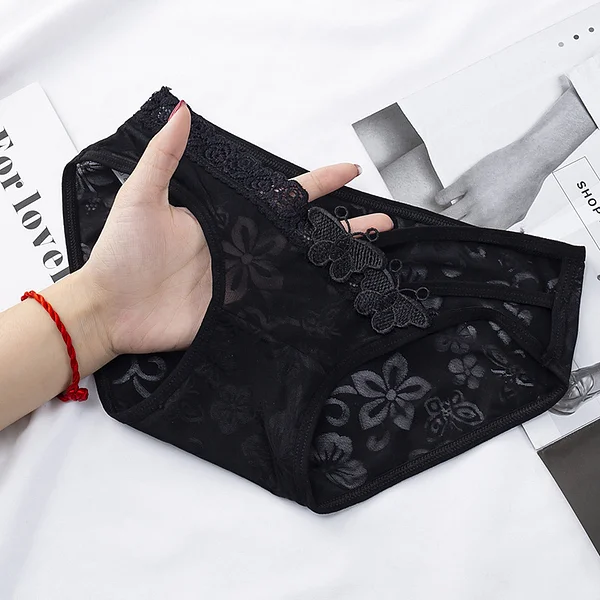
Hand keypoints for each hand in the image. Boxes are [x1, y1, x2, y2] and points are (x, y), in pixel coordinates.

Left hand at [80, 102, 392, 356]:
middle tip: (381, 222)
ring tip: (373, 257)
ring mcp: (245, 283)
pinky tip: (337, 297)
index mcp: (230, 220)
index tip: (347, 171)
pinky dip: (310, 302)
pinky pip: (281, 306)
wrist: (108, 306)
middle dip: (345, 228)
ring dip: (338, 263)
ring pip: (302, 270)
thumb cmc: (120, 253)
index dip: (317, 183)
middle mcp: (245, 250)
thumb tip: (179, 111)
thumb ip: (165, 156)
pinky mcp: (240, 313)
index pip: (284, 197)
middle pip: (305, 236)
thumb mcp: (142, 197)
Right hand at [435, 139, 546, 228]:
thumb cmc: (528, 183)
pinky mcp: (467, 181)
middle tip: (444, 227)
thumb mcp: (519, 213)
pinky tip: (441, 200)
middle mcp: (482, 214)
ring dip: (440, 216)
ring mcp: (473, 198)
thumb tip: (492, 230)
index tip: (456, 236)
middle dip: (448, 230)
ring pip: (446, 215)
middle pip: (454, 229)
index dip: (461, 239)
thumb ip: (503, 225)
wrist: (529, 161)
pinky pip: (445, 196)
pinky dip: (441, 199)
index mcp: (495, 224)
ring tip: (440, 215)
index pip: (471, 239)